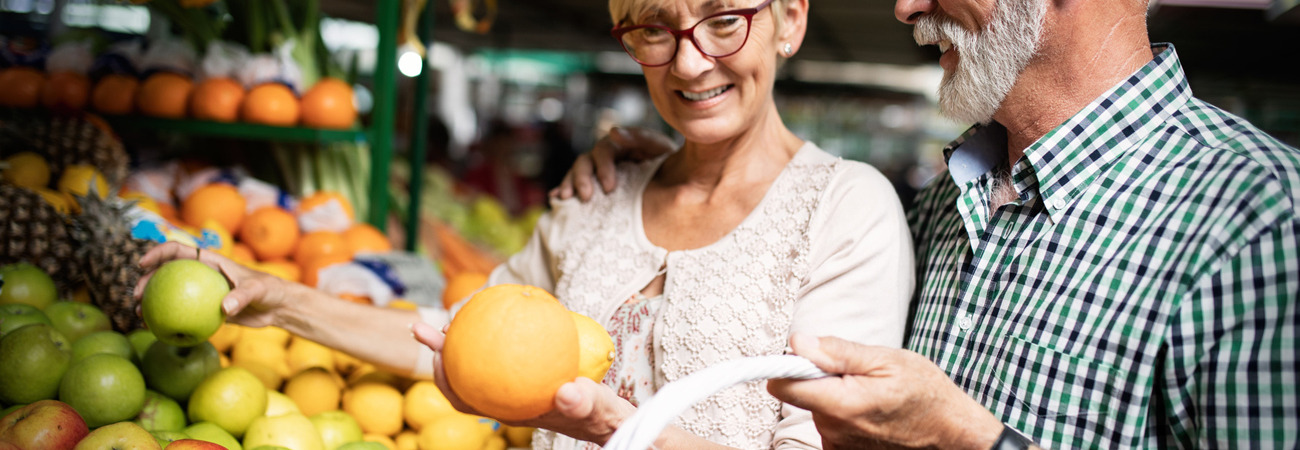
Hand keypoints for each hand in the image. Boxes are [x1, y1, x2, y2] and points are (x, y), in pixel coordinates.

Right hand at [134, 242, 296, 327]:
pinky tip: (157, 331)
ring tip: (140, 315)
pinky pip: (183, 314)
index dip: (158, 253)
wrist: (276, 307)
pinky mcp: (206, 309)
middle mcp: (202, 275)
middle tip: (137, 295)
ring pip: (171, 294)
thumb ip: (242, 296)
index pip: (179, 251)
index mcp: (210, 261)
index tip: (143, 263)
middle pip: (167, 273)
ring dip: (152, 302)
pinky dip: (169, 320)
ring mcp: (202, 292)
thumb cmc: (269, 291)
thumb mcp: (257, 290)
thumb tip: (224, 308)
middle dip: (147, 280)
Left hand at [412, 322, 635, 444]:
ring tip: (454, 307)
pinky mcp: (530, 366)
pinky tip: (502, 302)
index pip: (465, 399)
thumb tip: (567, 393)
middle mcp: (505, 395)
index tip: (435, 356)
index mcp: (509, 408)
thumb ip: (581, 403)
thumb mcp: (594, 408)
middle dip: (440, 352)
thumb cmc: (599, 414)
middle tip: (425, 326)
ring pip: (479, 356)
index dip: (444, 380)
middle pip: (463, 374)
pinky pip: (507, 344)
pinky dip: (499, 325)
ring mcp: (515, 380)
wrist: (610, 414)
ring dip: (463, 335)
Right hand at [550, 126, 674, 200]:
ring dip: (568, 184)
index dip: (603, 168)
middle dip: (582, 179)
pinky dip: (561, 190)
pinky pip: (573, 186)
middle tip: (586, 198)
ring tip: (564, 199)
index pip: (603, 151)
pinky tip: (555, 200)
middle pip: (584, 161)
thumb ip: (641, 137)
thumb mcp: (660, 147)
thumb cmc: (668, 162)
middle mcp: (604, 156)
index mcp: (619, 145)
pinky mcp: (594, 186)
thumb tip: (613, 131)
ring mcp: (596, 171)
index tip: (610, 188)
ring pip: (575, 173)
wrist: (676, 180)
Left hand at [767, 334, 1004, 449]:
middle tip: (857, 371)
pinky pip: (829, 423)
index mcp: (841, 404)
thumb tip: (798, 343)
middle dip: (821, 376)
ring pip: (816, 407)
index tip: (805, 354)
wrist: (950, 432)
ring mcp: (838, 444)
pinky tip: (868, 409)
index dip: (788, 364)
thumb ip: (837, 352)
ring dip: (834, 394)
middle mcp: (833, 430)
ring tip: (869, 390)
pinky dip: (842, 412)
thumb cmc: (925, 394)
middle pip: (801, 393)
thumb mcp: (886, 360)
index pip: (783, 384)